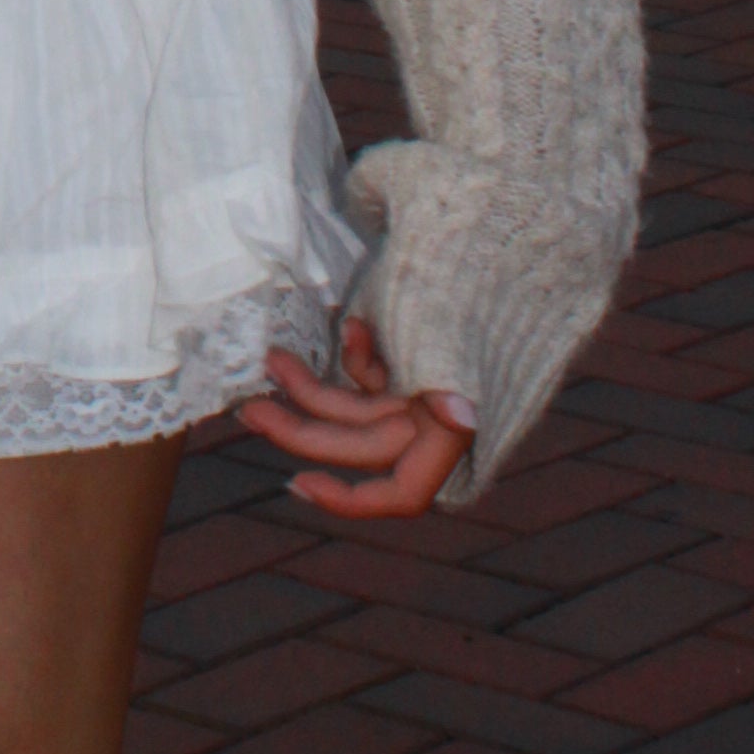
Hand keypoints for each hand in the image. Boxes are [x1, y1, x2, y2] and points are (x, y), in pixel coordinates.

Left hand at [236, 317, 473, 519]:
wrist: (503, 252)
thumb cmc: (486, 300)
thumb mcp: (470, 346)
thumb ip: (452, 385)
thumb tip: (459, 417)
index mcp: (456, 434)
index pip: (402, 493)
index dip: (351, 500)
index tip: (299, 482)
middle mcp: (436, 425)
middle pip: (356, 444)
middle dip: (300, 429)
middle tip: (249, 409)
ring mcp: (421, 394)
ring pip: (351, 407)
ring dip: (309, 387)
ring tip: (272, 359)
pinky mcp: (411, 365)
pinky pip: (368, 374)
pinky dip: (356, 354)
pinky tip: (354, 322)